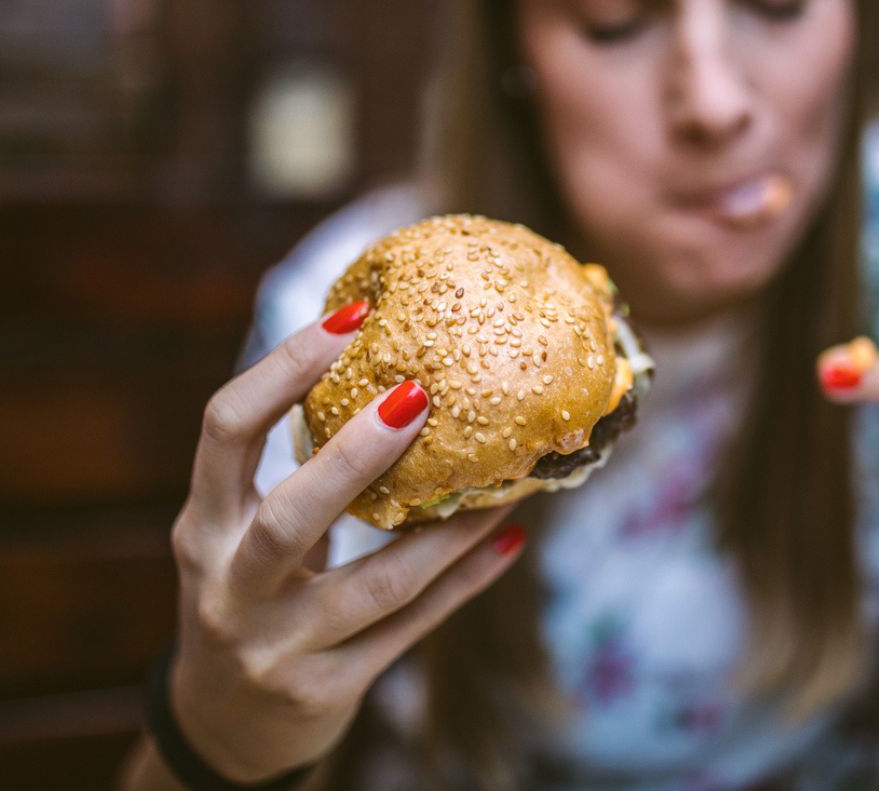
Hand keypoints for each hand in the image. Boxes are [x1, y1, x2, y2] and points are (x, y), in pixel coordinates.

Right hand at [168, 301, 525, 780]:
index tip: (351, 318)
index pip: (224, 431)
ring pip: (374, 585)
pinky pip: (409, 630)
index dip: (282, 370)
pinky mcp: (325, 690)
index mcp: (204, 526)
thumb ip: (291, 473)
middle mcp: (228, 586)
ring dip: (447, 532)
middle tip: (419, 394)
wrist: (224, 726)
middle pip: (289, 516)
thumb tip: (391, 375)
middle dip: (354, 456)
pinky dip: (464, 584)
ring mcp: (275, 647)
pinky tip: (509, 541)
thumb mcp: (242, 534)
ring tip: (504, 485)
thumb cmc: (250, 595)